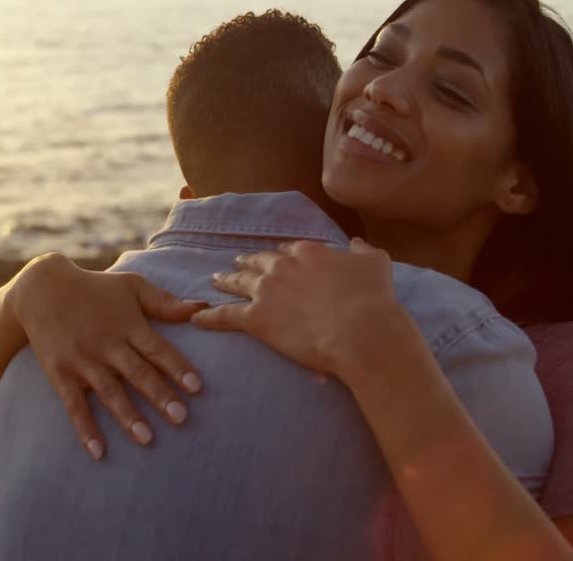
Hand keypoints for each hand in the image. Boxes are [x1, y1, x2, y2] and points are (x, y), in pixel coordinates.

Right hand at [9, 254, 207, 459]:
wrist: (42, 288)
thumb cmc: (95, 288)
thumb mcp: (131, 286)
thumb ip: (165, 302)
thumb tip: (203, 307)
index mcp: (128, 325)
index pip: (158, 349)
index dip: (178, 368)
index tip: (197, 387)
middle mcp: (107, 344)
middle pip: (137, 373)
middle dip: (160, 396)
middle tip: (181, 418)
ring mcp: (83, 360)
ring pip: (109, 392)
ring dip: (128, 416)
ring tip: (147, 439)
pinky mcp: (61, 373)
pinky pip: (74, 406)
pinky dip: (85, 429)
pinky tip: (98, 452)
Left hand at [192, 238, 412, 378]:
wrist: (361, 331)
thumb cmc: (373, 298)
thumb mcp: (375, 262)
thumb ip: (363, 250)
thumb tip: (356, 243)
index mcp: (307, 251)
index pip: (287, 250)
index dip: (280, 255)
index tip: (275, 258)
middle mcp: (281, 266)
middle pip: (258, 262)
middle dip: (246, 262)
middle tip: (236, 263)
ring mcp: (266, 291)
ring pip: (238, 283)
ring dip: (225, 281)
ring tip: (215, 280)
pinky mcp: (256, 319)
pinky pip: (225, 316)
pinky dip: (209, 318)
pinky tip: (197, 319)